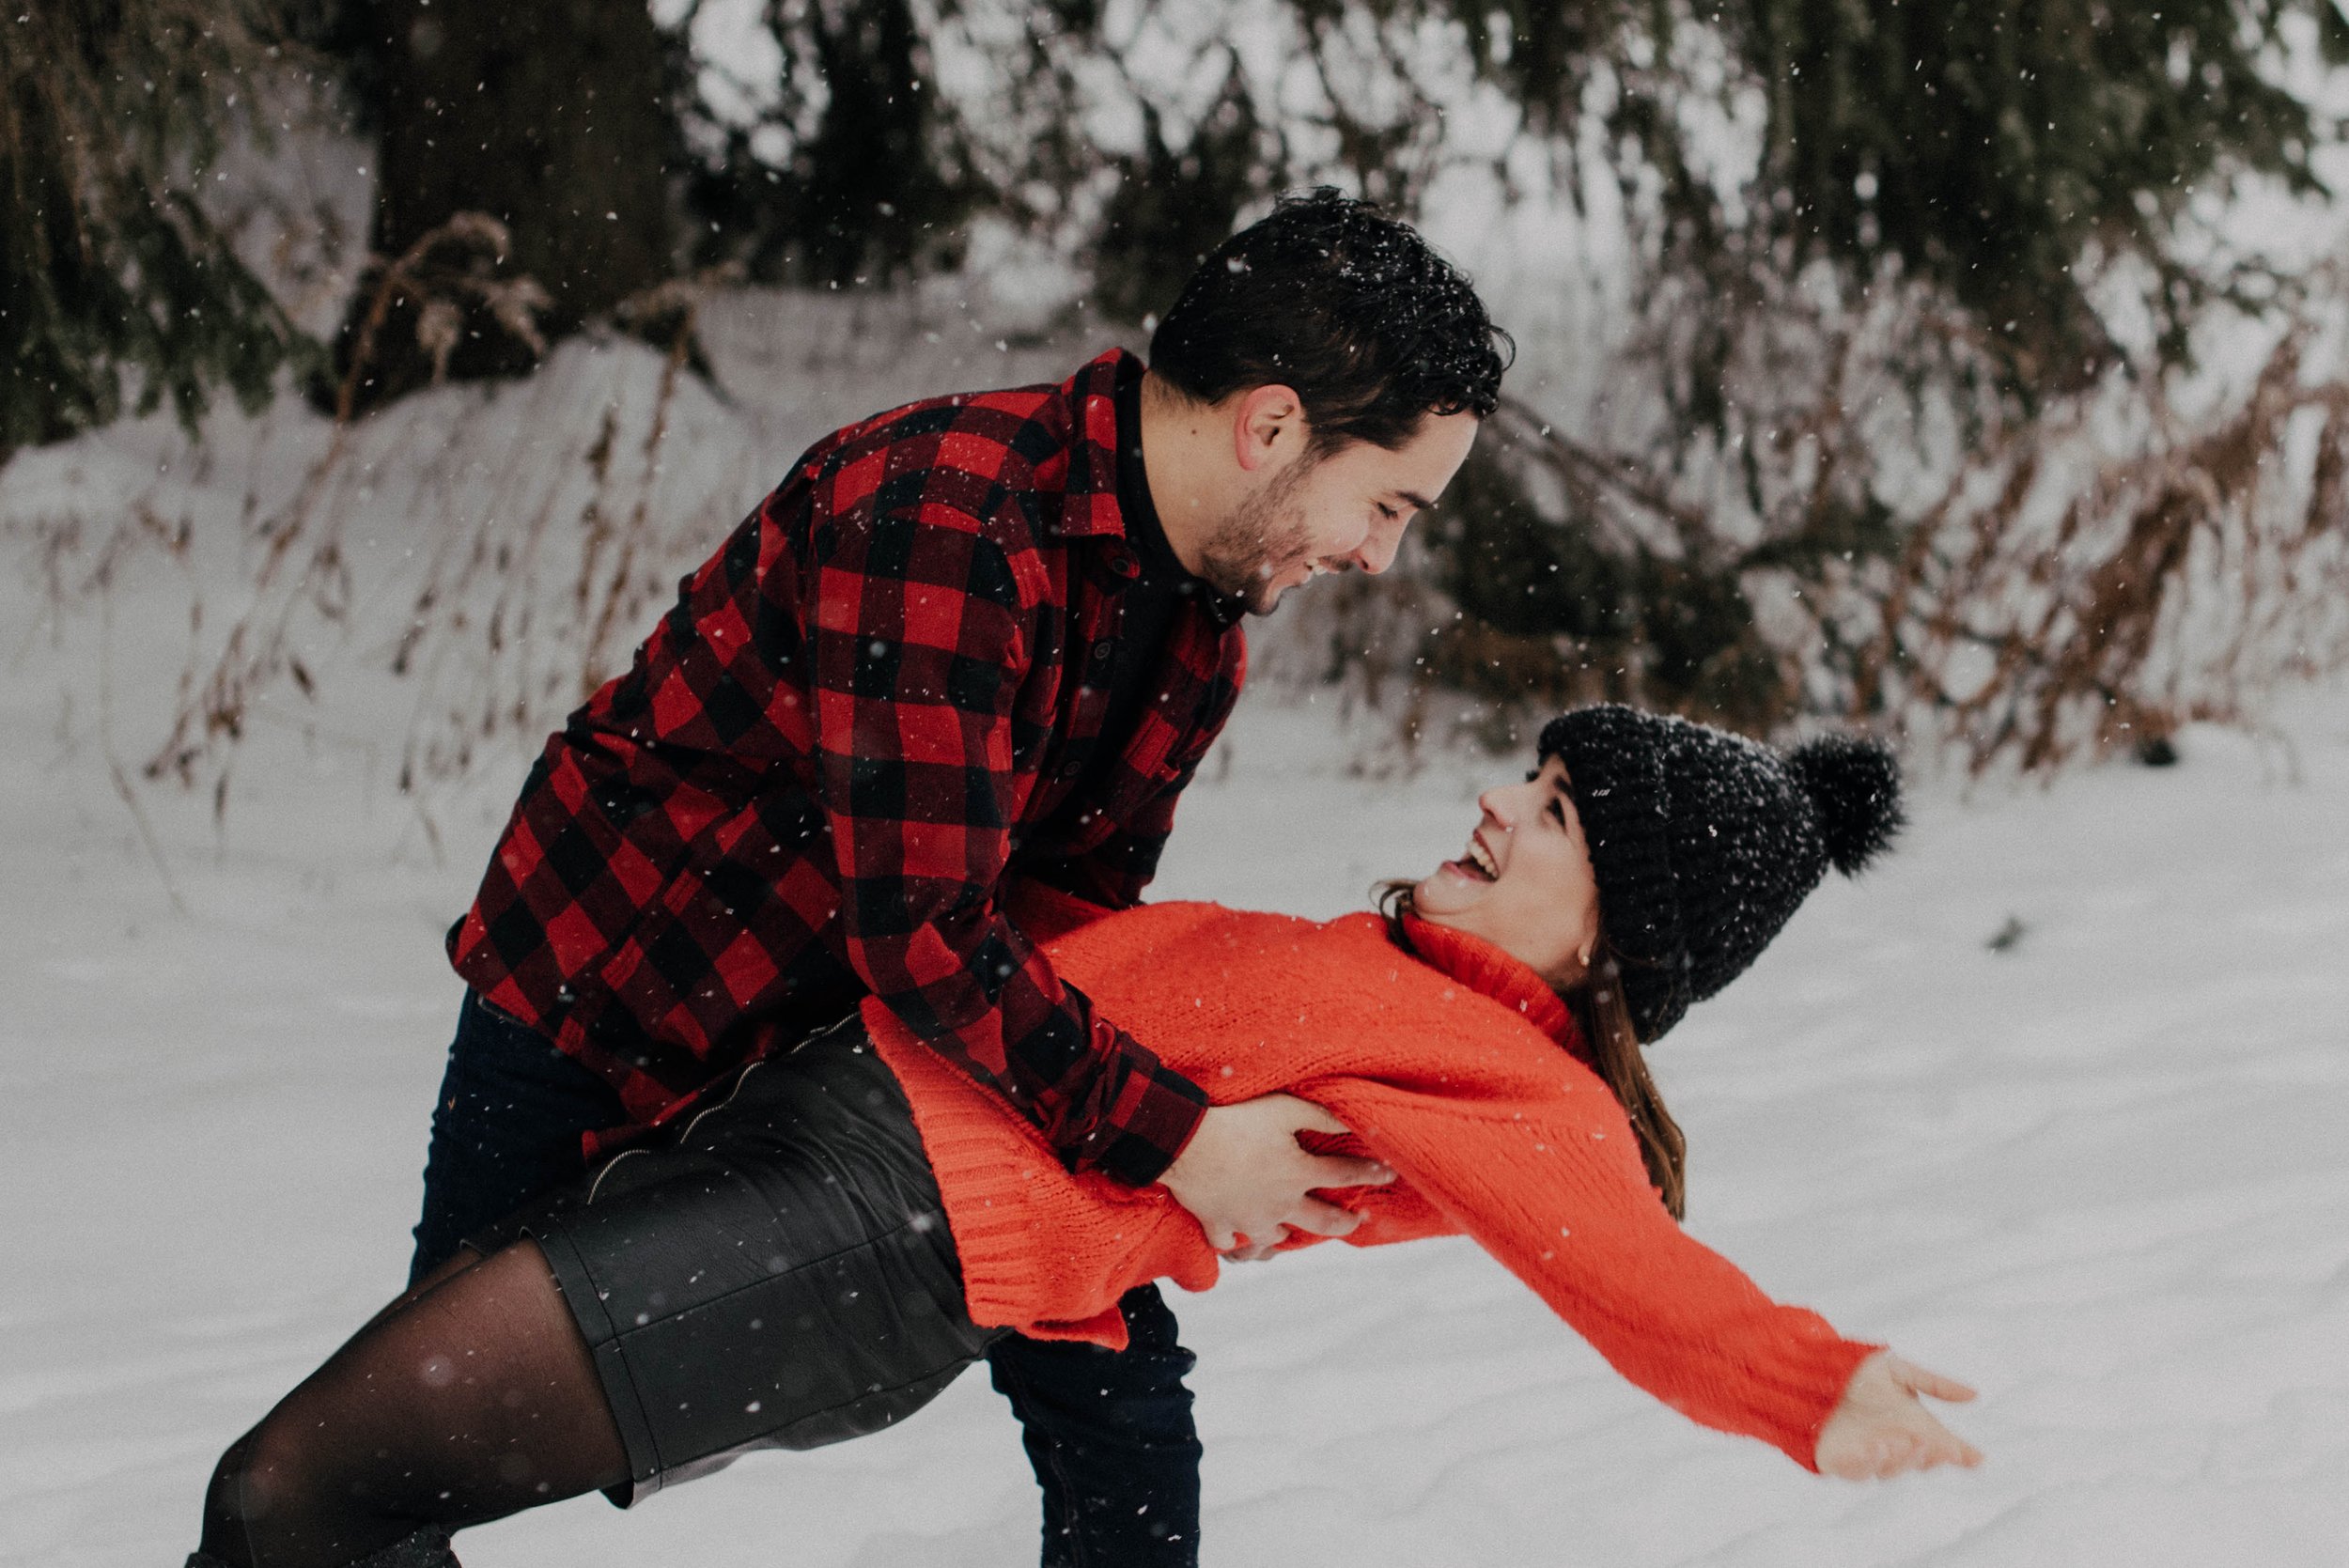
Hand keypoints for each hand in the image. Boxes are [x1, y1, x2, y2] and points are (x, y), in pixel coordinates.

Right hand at [1159, 1093, 1392, 1252]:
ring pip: (1274, 1238)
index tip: (1389, 1174)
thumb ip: (1319, 1116)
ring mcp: (1248, 1218)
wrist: (1183, 1144)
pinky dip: (1234, 1242)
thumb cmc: (1236, 1121)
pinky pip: (1229, 1242)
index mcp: (1298, 1174)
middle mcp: (1279, 1204)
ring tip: (1288, 1230)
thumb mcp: (1283, 1109)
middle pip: (1321, 1221)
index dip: (1370, 1173)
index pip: (1344, 1175)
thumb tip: (1352, 1122)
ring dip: (1284, 1234)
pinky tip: (1237, 1239)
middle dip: (1343, 1222)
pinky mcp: (1218, 1224)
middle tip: (1356, 1223)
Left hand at [1813, 1351, 1983, 1479]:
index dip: (1957, 1455)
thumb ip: (1934, 1384)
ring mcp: (1865, 1456)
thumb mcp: (1899, 1371)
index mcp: (1909, 1428)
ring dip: (1900, 1459)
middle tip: (1936, 1445)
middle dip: (1928, 1457)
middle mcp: (1891, 1446)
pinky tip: (1875, 1447)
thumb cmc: (1856, 1370)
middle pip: (1916, 1463)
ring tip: (1902, 1440)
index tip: (1975, 1457)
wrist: (1812, 1368)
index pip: (1939, 1448)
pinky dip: (1868, 1463)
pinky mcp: (1839, 1462)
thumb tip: (1975, 1395)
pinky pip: (1856, 1473)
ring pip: (1889, 1471)